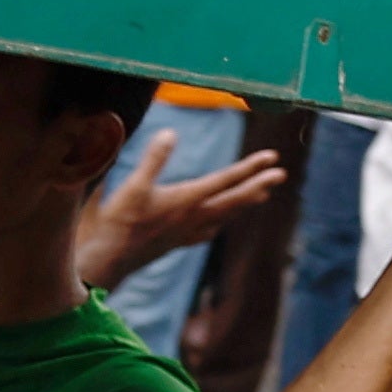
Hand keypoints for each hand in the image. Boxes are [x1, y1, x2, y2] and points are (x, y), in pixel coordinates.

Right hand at [72, 126, 284, 287]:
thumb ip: (154, 159)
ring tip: (262, 194)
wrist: (110, 258)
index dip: (250, 167)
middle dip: (258, 185)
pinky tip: (220, 222)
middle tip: (281, 174)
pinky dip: (223, 220)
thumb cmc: (120, 220)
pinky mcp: (179, 241)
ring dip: (245, 203)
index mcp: (187, 200)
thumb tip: (170, 133)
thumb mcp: (134, 185)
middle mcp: (194, 216)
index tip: (273, 157)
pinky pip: (210, 229)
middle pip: (234, 199)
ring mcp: (188, 231)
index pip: (226, 180)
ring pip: (226, 215)